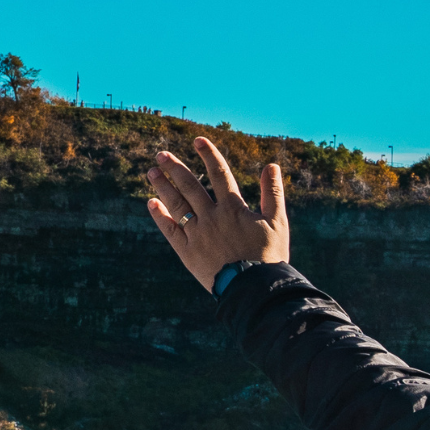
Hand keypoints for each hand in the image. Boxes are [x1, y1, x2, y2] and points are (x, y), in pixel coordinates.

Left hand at [145, 135, 289, 292]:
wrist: (254, 289)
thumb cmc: (270, 256)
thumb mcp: (278, 223)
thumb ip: (273, 193)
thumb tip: (272, 166)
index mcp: (233, 208)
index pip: (219, 174)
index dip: (208, 155)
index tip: (198, 140)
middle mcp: (212, 217)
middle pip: (190, 186)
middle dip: (175, 168)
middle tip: (161, 154)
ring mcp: (197, 234)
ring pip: (177, 205)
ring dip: (163, 186)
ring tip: (152, 171)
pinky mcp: (188, 252)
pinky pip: (170, 230)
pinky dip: (160, 216)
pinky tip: (152, 202)